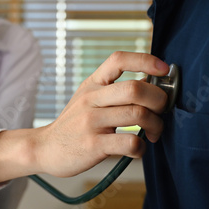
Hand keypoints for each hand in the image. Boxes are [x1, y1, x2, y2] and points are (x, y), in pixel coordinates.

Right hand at [33, 52, 168, 177]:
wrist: (45, 148)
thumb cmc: (74, 124)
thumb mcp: (88, 99)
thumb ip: (115, 91)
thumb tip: (153, 83)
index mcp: (92, 84)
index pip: (118, 60)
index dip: (145, 60)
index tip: (164, 69)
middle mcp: (91, 99)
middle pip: (135, 88)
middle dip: (160, 99)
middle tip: (161, 111)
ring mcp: (91, 122)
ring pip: (138, 114)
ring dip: (156, 125)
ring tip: (153, 133)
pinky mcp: (93, 145)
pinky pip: (130, 143)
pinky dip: (142, 147)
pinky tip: (137, 149)